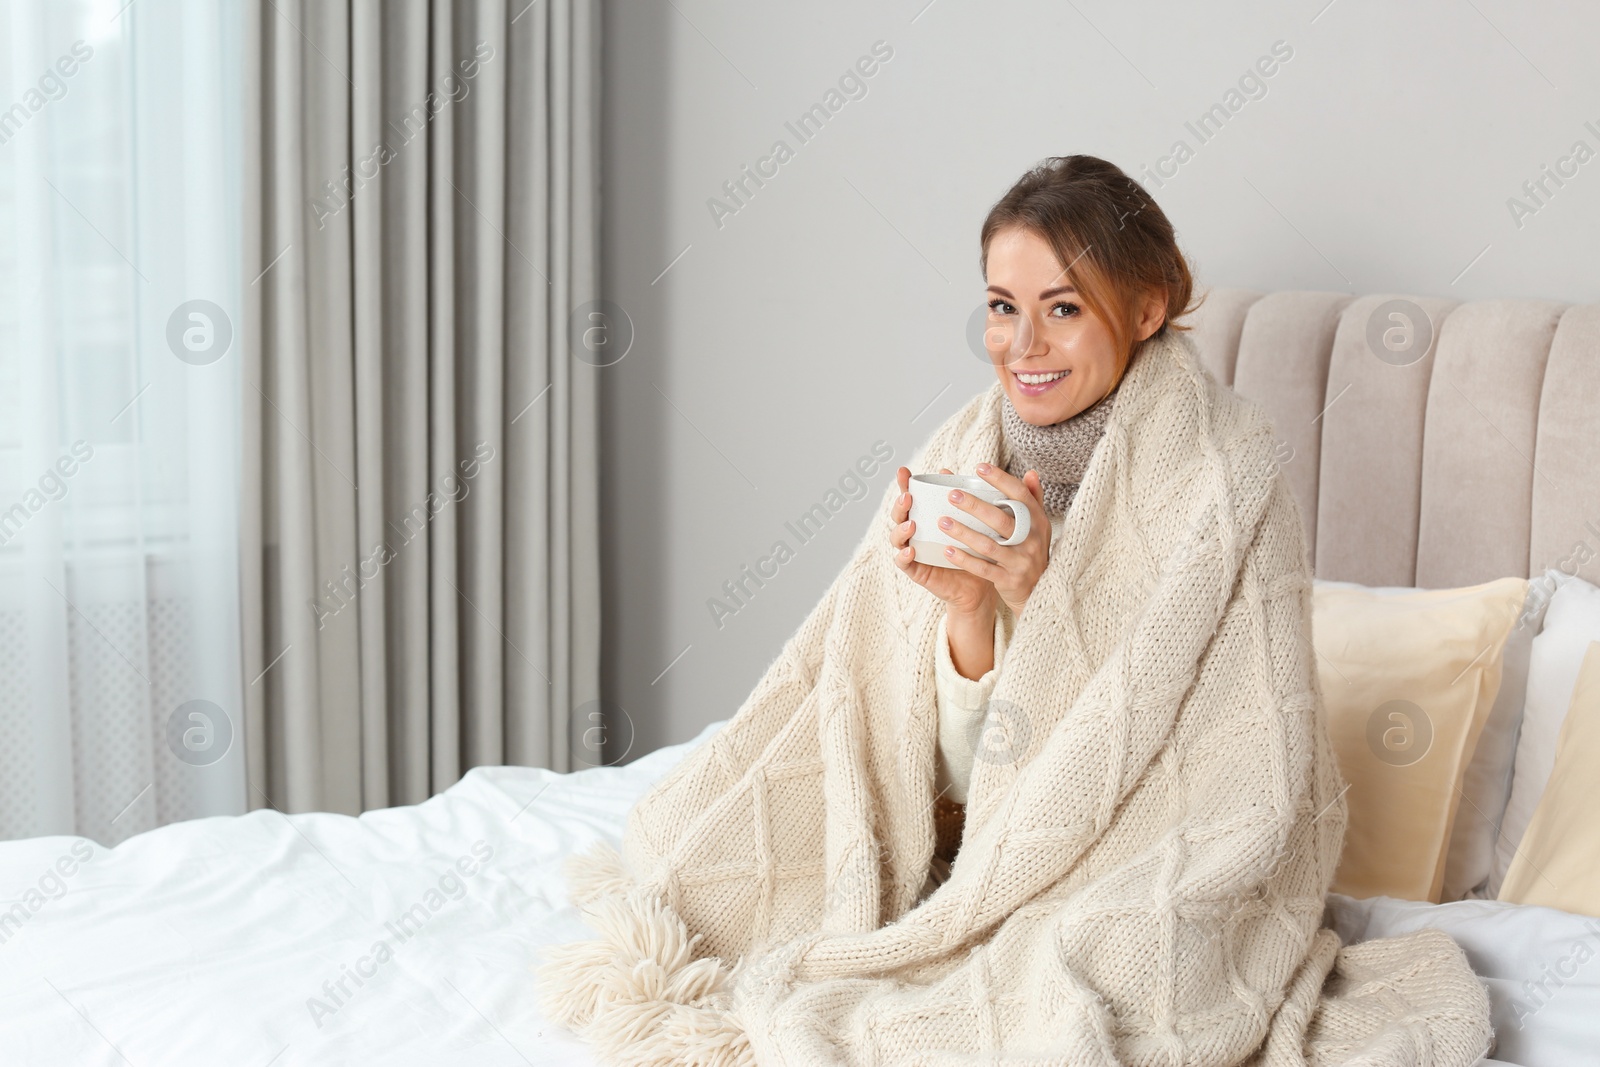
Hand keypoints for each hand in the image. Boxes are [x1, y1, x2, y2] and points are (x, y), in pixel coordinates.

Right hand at [888, 466, 996, 617]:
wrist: (978, 585)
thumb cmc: (973, 551)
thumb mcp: (969, 522)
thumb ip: (958, 499)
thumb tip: (946, 471)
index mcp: (925, 518)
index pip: (910, 498)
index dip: (903, 484)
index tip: (903, 471)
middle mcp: (915, 534)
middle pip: (898, 516)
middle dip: (899, 505)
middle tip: (908, 497)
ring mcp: (912, 552)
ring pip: (896, 538)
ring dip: (900, 529)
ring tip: (911, 524)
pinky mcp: (916, 570)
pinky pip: (903, 563)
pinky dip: (903, 556)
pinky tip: (911, 551)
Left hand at [927, 462, 1049, 617]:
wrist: (1040, 590)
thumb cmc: (1032, 550)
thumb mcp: (1038, 526)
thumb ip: (1033, 499)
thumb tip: (1029, 472)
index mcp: (1038, 521)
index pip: (1020, 495)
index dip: (1001, 480)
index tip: (979, 467)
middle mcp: (1032, 540)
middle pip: (1001, 519)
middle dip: (975, 506)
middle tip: (952, 494)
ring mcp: (1021, 561)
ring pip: (988, 544)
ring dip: (964, 532)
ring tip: (942, 521)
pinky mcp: (1009, 579)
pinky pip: (983, 569)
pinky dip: (964, 560)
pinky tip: (947, 550)